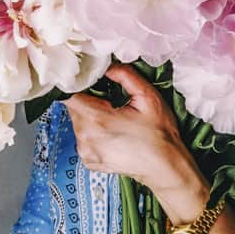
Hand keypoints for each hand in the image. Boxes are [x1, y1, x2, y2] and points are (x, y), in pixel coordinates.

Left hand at [64, 63, 187, 189]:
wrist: (164, 167)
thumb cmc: (159, 135)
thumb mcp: (148, 97)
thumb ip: (126, 76)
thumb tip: (108, 67)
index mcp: (97, 119)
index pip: (70, 95)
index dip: (80, 86)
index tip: (93, 84)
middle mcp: (87, 137)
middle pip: (73, 109)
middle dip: (88, 102)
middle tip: (110, 103)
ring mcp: (86, 151)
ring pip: (77, 124)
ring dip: (90, 118)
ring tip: (113, 120)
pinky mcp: (89, 161)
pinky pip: (83, 139)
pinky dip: (93, 134)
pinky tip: (112, 135)